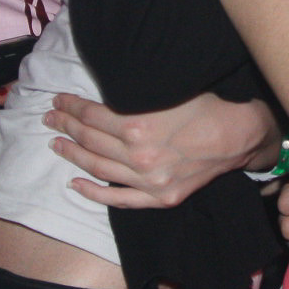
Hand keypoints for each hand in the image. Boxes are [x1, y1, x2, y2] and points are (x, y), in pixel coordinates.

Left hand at [50, 93, 278, 207]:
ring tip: (56, 144)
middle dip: (65, 126)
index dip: (70, 106)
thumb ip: (132, 94)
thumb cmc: (205, 105)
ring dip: (73, 154)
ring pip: (98, 168)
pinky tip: (74, 183)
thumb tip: (99, 90)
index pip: (91, 114)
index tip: (57, 100)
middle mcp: (138, 155)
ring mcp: (148, 180)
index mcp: (137, 124)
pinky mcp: (160, 197)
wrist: (239, 135)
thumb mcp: (167, 89)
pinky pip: (118, 199)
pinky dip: (93, 192)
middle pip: (90, 139)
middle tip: (49, 118)